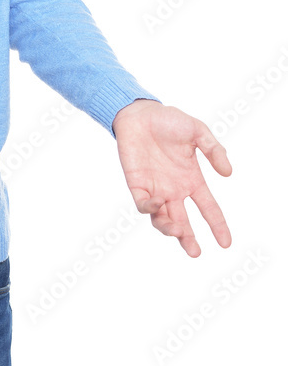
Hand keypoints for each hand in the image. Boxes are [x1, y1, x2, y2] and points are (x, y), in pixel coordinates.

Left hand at [112, 99, 231, 256]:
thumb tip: (228, 173)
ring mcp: (155, 189)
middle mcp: (174, 189)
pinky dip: (149, 208)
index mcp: (192, 180)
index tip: (226, 243)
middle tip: (195, 252)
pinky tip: (157, 203)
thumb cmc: (168, 121)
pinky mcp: (137, 184)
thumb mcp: (198, 131)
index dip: (218, 226)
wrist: (139, 113)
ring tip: (178, 231)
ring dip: (169, 228)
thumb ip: (214, 150)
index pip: (208, 208)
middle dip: (188, 239)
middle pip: (183, 222)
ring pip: (161, 219)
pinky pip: (142, 204)